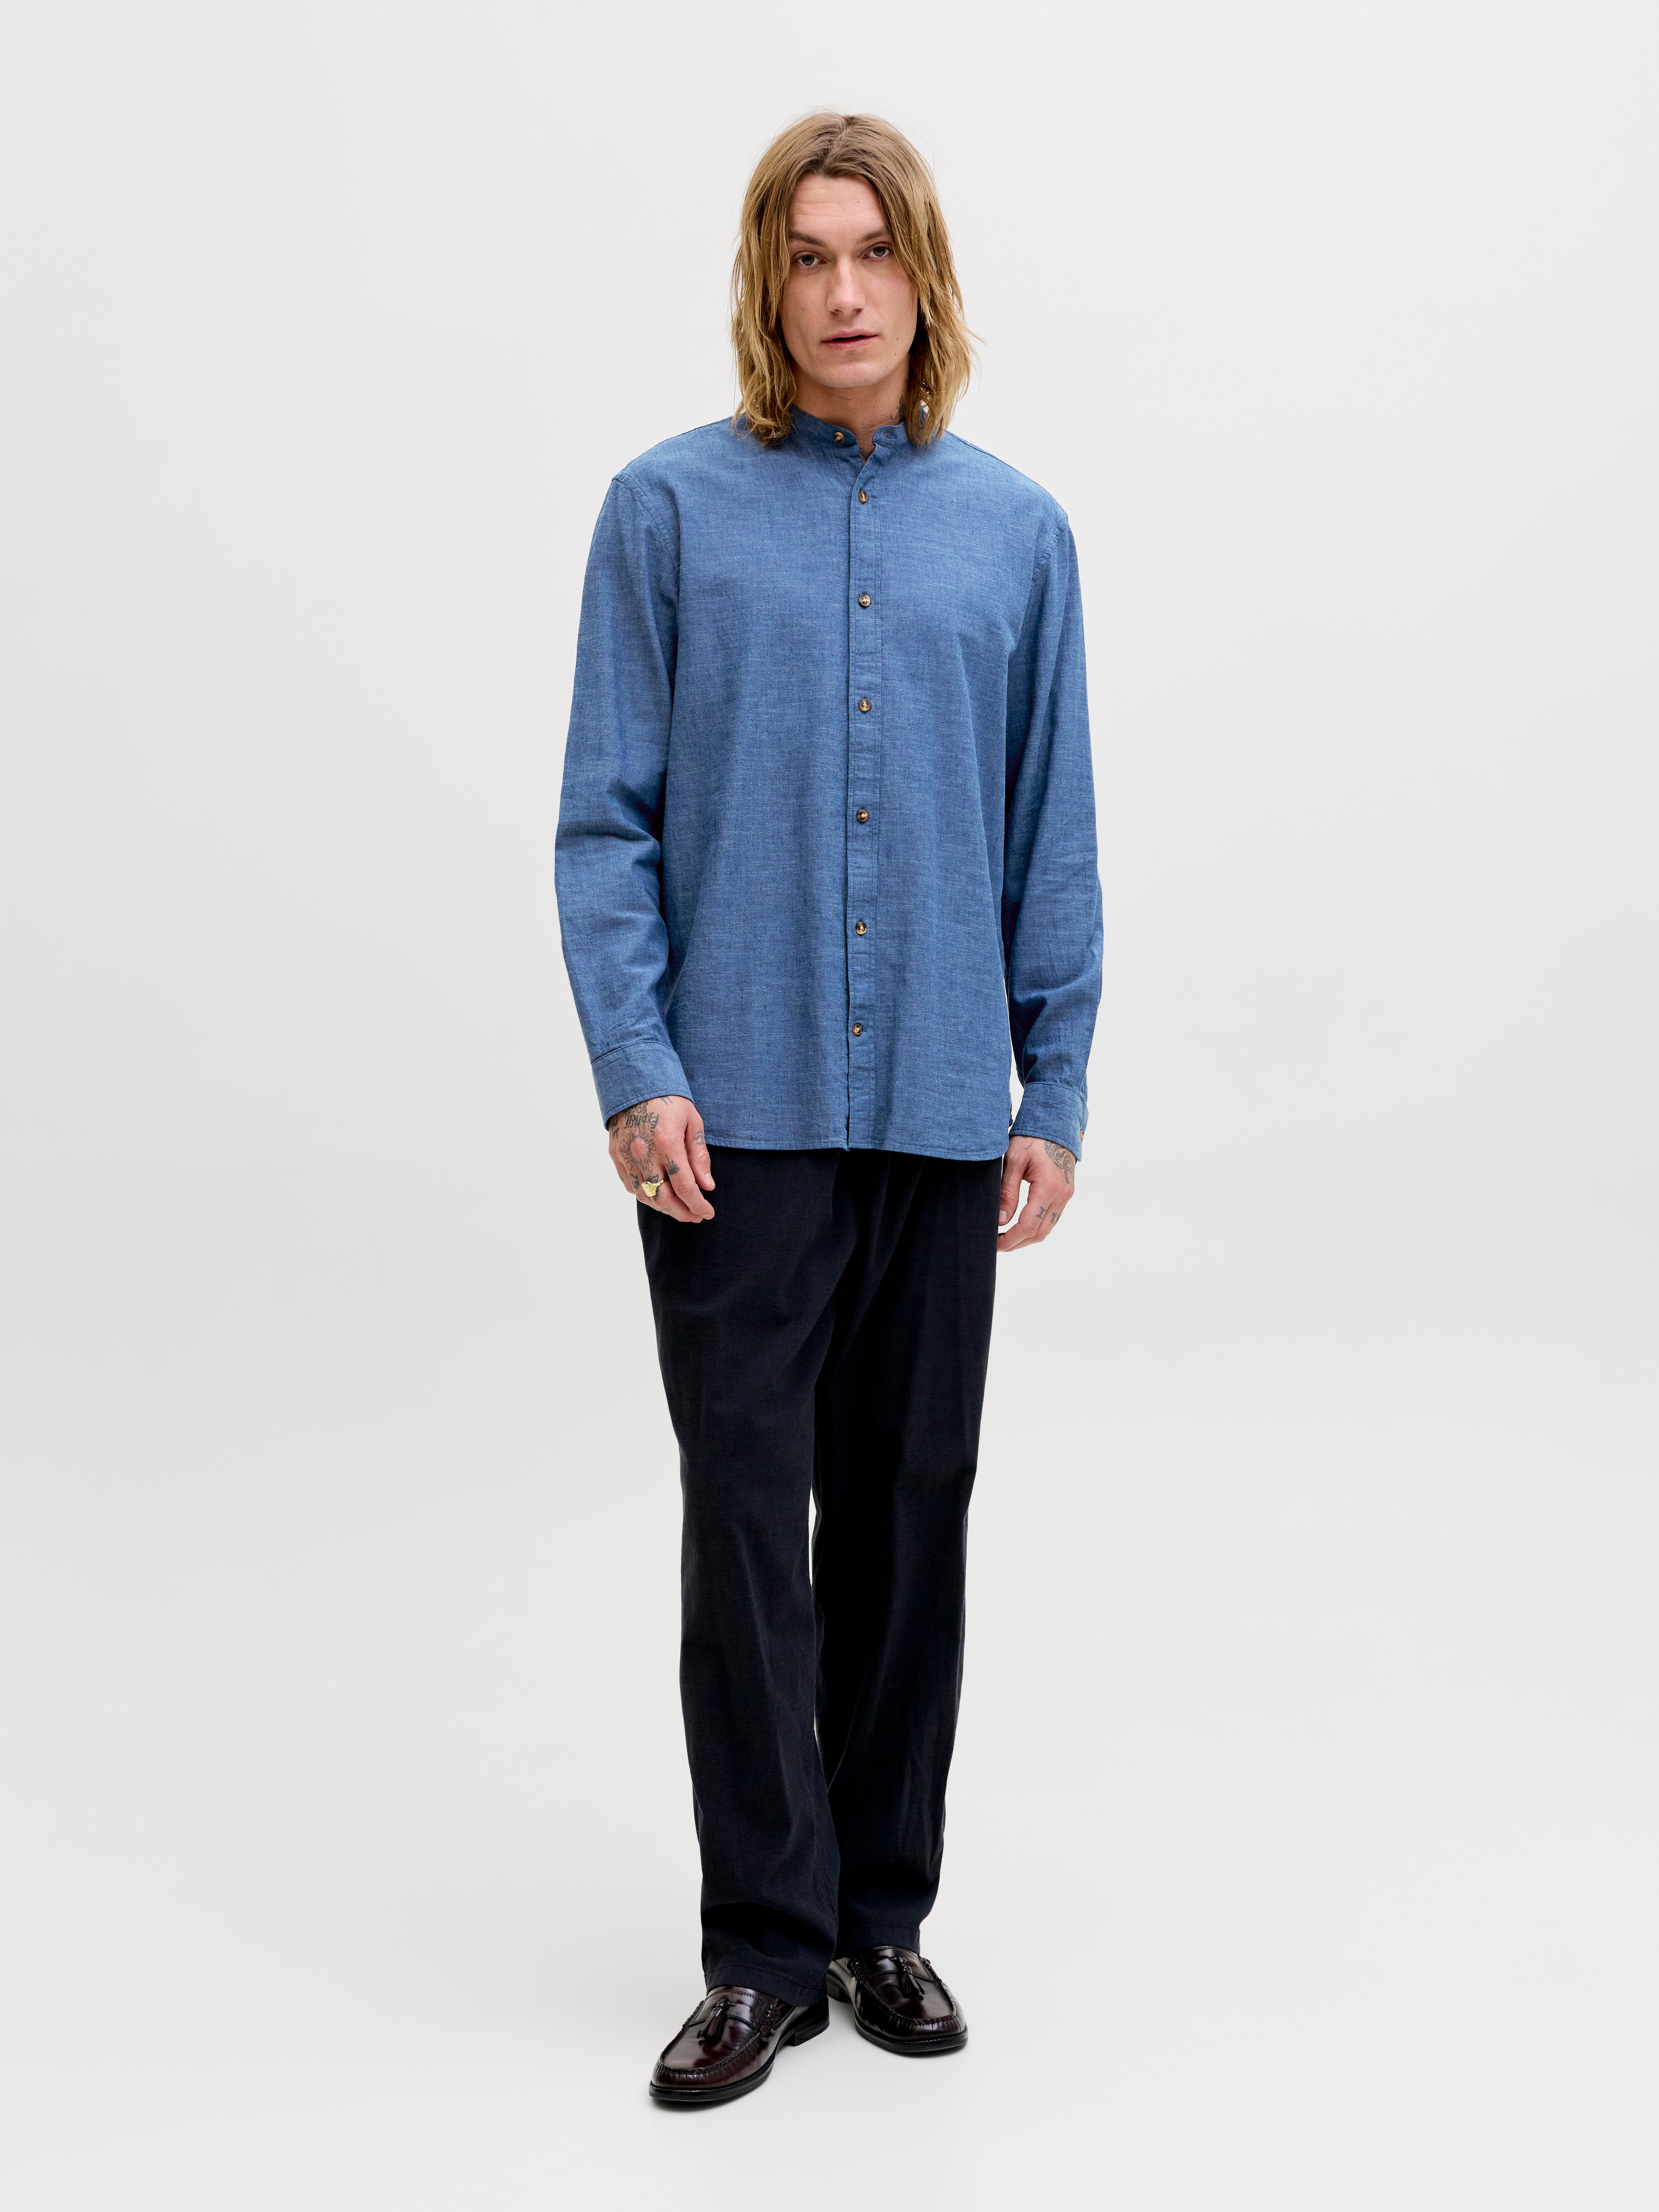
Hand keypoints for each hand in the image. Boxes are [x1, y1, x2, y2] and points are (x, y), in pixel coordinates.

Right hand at [606, 1096, 715, 1222]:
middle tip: (696, 1216)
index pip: (685, 1187)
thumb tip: (707, 1186)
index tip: (708, 1213)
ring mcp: (626, 1155)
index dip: (698, 1205)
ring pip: (645, 1195)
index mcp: (667, 1143)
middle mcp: (643, 1153)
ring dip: (663, 1207)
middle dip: (682, 1212)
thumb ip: (699, 1156)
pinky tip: (658, 1195)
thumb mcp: (692, 1122)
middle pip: (663, 1198)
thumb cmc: (669, 1098)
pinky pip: (630, 1185)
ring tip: (679, 1208)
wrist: (634, 1079)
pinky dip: (645, 1195)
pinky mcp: (615, 1154)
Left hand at [997, 1135, 1074, 1251]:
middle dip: (1017, 1243)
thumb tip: (1000, 1221)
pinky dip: (1035, 1227)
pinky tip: (1019, 1225)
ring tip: (1005, 1238)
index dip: (1011, 1239)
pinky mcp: (1065, 1194)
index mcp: (1048, 1188)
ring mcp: (1066, 1196)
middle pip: (1039, 1233)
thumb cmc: (1032, 1138)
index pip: (1029, 1225)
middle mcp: (1062, 1196)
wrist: (1056, 1124)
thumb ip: (1007, 1192)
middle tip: (996, 1245)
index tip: (994, 1244)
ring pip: (1047, 1228)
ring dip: (1027, 1237)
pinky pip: (1051, 1218)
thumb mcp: (1013, 1161)